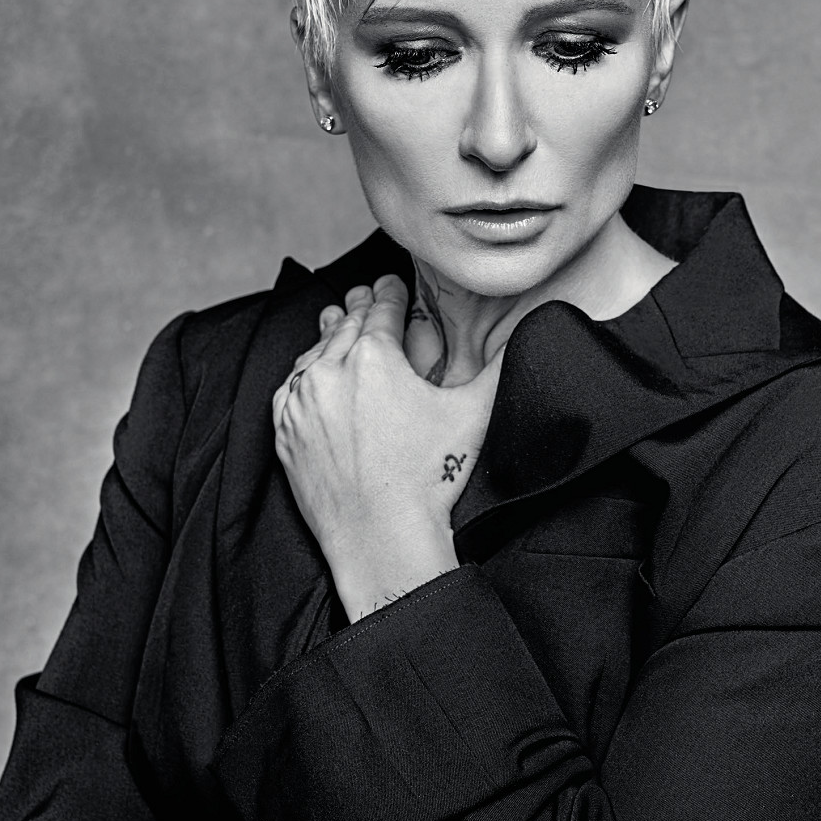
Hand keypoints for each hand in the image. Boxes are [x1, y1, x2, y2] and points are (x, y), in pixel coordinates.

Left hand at [272, 275, 504, 619]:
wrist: (382, 538)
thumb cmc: (431, 478)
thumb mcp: (476, 412)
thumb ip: (503, 365)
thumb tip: (535, 328)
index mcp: (373, 355)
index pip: (381, 307)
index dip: (390, 291)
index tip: (391, 282)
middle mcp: (329, 371)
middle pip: (344, 324)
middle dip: (358, 307)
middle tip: (365, 293)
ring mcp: (301, 403)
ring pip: (313, 353)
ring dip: (329, 336)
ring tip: (336, 321)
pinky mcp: (285, 433)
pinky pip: (291, 389)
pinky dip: (304, 374)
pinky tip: (312, 372)